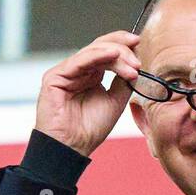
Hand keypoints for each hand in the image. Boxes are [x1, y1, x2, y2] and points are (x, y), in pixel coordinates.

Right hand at [35, 30, 140, 156]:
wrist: (72, 148)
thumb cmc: (90, 130)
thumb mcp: (115, 101)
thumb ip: (123, 80)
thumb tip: (135, 63)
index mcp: (90, 75)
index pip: (107, 52)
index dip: (124, 47)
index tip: (141, 46)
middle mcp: (77, 71)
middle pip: (101, 47)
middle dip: (123, 50)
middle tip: (138, 62)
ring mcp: (65, 73)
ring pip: (93, 51)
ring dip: (116, 54)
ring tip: (132, 66)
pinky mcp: (54, 77)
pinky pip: (79, 60)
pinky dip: (98, 55)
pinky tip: (114, 54)